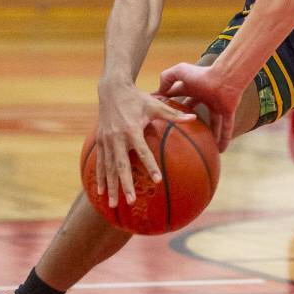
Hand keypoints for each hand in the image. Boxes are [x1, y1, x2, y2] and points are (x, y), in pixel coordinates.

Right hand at [96, 79, 194, 207]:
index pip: (143, 151)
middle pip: (121, 165)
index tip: (158, 181)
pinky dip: (100, 178)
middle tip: (131, 201)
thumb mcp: (156, 104)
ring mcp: (106, 141)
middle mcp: (117, 137)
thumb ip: (173, 115)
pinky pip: (100, 163)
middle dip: (125, 184)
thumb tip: (194, 119)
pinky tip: (100, 192)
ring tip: (112, 204)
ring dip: (111, 186)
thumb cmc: (138, 98)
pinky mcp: (100, 142)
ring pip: (108, 168)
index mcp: (132, 130)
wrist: (112, 89)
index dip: (150, 166)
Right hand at [158, 62, 241, 151]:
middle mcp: (204, 96)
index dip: (169, 102)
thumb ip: (166, 77)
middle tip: (179, 132)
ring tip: (201, 146)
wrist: (225, 78)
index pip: (178, 95)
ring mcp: (216, 105)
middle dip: (187, 119)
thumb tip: (158, 91)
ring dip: (208, 134)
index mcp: (192, 88)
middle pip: (194, 110)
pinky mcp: (227, 111)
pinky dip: (225, 138)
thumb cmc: (202, 75)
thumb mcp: (179, 71)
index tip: (160, 113)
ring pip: (212, 122)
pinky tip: (221, 150)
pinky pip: (227, 128)